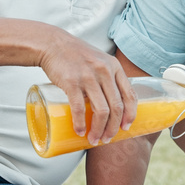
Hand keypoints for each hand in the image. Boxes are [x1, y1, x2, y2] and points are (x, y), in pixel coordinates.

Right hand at [38, 28, 136, 144]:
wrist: (53, 44)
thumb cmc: (77, 56)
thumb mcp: (100, 61)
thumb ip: (108, 78)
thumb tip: (113, 104)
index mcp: (115, 67)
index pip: (130, 95)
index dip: (130, 114)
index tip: (126, 127)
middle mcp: (105, 72)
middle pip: (116, 107)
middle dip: (114, 127)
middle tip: (107, 138)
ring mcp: (88, 77)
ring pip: (101, 110)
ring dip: (99, 129)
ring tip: (94, 139)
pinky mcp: (71, 82)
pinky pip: (79, 107)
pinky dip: (80, 123)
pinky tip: (79, 131)